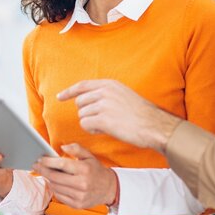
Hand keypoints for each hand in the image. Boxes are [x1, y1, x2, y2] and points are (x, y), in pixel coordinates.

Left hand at [32, 143, 116, 208]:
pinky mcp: (77, 205)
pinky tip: (55, 183)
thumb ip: (76, 149)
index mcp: (85, 170)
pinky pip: (59, 196)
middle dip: (43, 170)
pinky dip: (55, 189)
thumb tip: (62, 146)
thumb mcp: (89, 156)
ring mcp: (79, 196)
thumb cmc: (95, 170)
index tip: (40, 158)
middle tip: (36, 165)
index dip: (48, 161)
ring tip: (46, 172)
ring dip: (48, 179)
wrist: (109, 188)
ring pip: (55, 187)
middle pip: (55, 177)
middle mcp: (82, 184)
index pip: (62, 165)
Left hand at [57, 79, 181, 151]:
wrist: (154, 125)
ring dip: (91, 122)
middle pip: (80, 103)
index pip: (83, 85)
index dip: (69, 92)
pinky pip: (86, 124)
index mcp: (110, 84)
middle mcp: (105, 92)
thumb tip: (89, 100)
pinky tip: (104, 130)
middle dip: (86, 113)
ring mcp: (103, 104)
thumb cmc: (142, 114)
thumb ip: (107, 94)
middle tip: (100, 120)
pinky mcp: (103, 119)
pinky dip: (92, 129)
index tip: (60, 97)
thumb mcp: (124, 95)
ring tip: (107, 125)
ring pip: (82, 115)